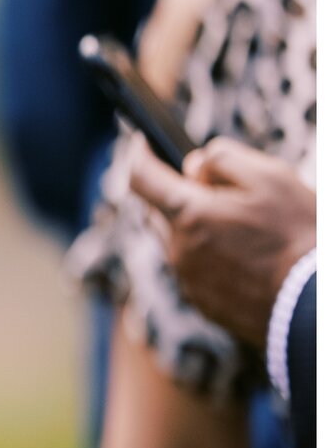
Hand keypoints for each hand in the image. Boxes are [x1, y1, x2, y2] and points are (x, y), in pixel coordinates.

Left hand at [126, 136, 315, 347]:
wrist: (315, 303)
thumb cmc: (300, 236)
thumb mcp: (270, 177)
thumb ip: (222, 160)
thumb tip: (192, 166)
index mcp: (189, 214)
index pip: (141, 177)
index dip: (139, 155)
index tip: (141, 144)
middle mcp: (178, 249)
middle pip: (159, 209)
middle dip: (178, 193)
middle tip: (220, 191)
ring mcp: (187, 279)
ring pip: (177, 239)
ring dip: (196, 226)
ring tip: (243, 228)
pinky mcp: (201, 301)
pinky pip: (193, 268)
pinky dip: (209, 255)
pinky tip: (245, 257)